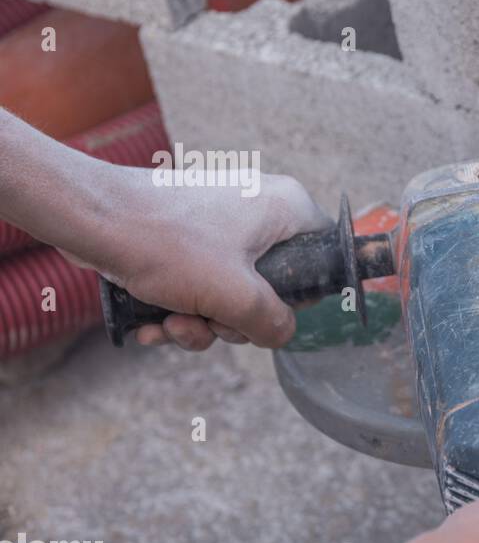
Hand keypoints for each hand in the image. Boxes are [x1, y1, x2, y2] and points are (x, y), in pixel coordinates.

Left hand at [61, 165, 330, 349]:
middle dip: (236, 320)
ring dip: (203, 322)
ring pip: (232, 294)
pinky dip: (181, 310)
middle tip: (210, 320)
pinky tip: (153, 323)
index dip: (301, 296)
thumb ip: (273, 323)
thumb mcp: (234, 295)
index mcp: (285, 208)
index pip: (324, 257)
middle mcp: (259, 210)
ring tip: (171, 323)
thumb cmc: (164, 243)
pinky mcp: (188, 239)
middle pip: (274, 287)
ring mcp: (222, 225)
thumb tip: (279, 334)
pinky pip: (201, 286)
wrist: (89, 217)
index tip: (267, 311)